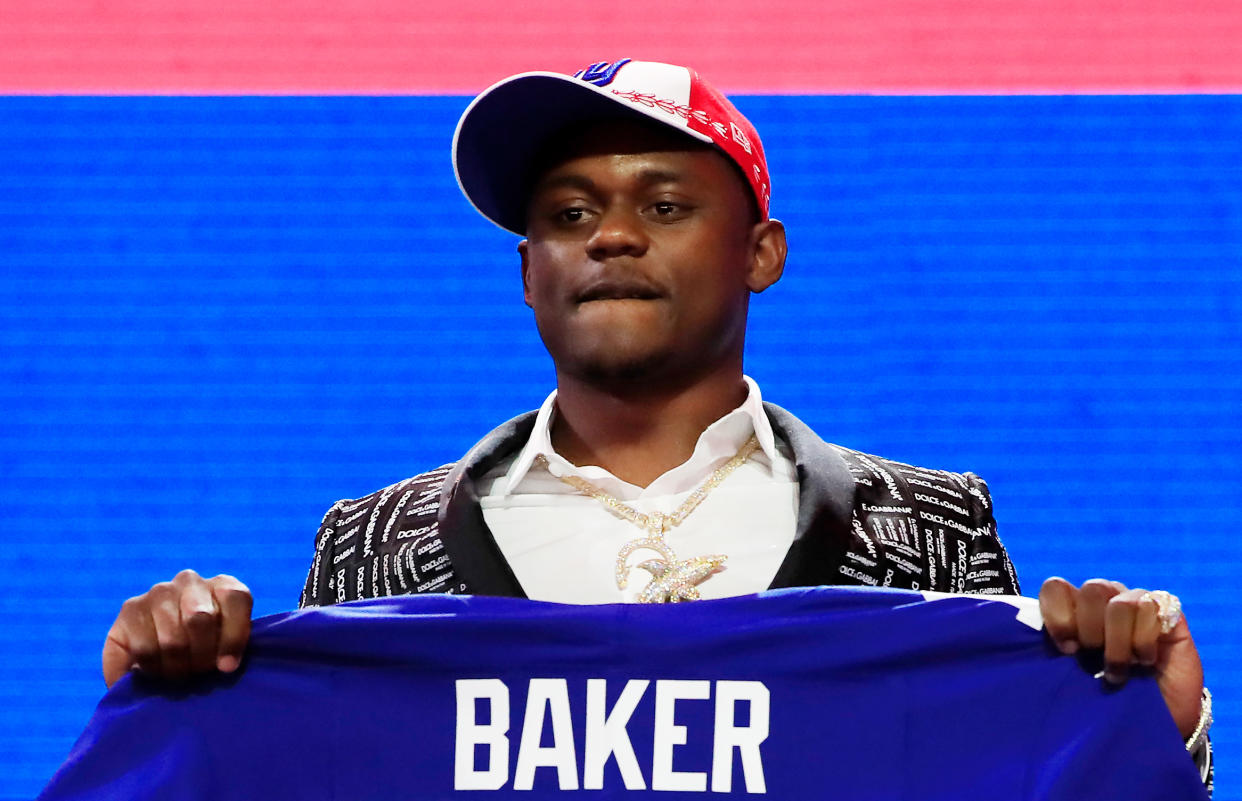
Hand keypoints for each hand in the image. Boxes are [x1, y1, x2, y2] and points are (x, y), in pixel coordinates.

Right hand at [102, 569, 252, 687]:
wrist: (163, 656)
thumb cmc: (206, 654)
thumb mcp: (227, 649)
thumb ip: (233, 647)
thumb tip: (226, 665)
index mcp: (224, 586)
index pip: (235, 598)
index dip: (232, 637)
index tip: (227, 667)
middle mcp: (191, 581)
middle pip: (199, 618)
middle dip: (200, 657)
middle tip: (197, 673)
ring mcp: (159, 592)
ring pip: (171, 638)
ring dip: (175, 667)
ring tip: (176, 674)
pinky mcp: (130, 609)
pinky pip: (143, 647)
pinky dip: (150, 668)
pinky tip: (153, 672)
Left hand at [1039, 577, 1203, 737]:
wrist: (1154, 720)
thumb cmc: (1107, 698)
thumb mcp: (1073, 674)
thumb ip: (1058, 650)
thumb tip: (1035, 641)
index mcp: (1076, 608)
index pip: (1056, 587)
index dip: (1059, 616)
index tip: (1066, 649)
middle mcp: (1105, 599)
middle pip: (1091, 589)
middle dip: (1091, 631)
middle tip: (1095, 662)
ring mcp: (1136, 601)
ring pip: (1119, 603)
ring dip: (1118, 643)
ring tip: (1120, 670)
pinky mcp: (1167, 610)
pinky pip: (1148, 608)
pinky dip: (1143, 640)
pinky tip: (1145, 660)